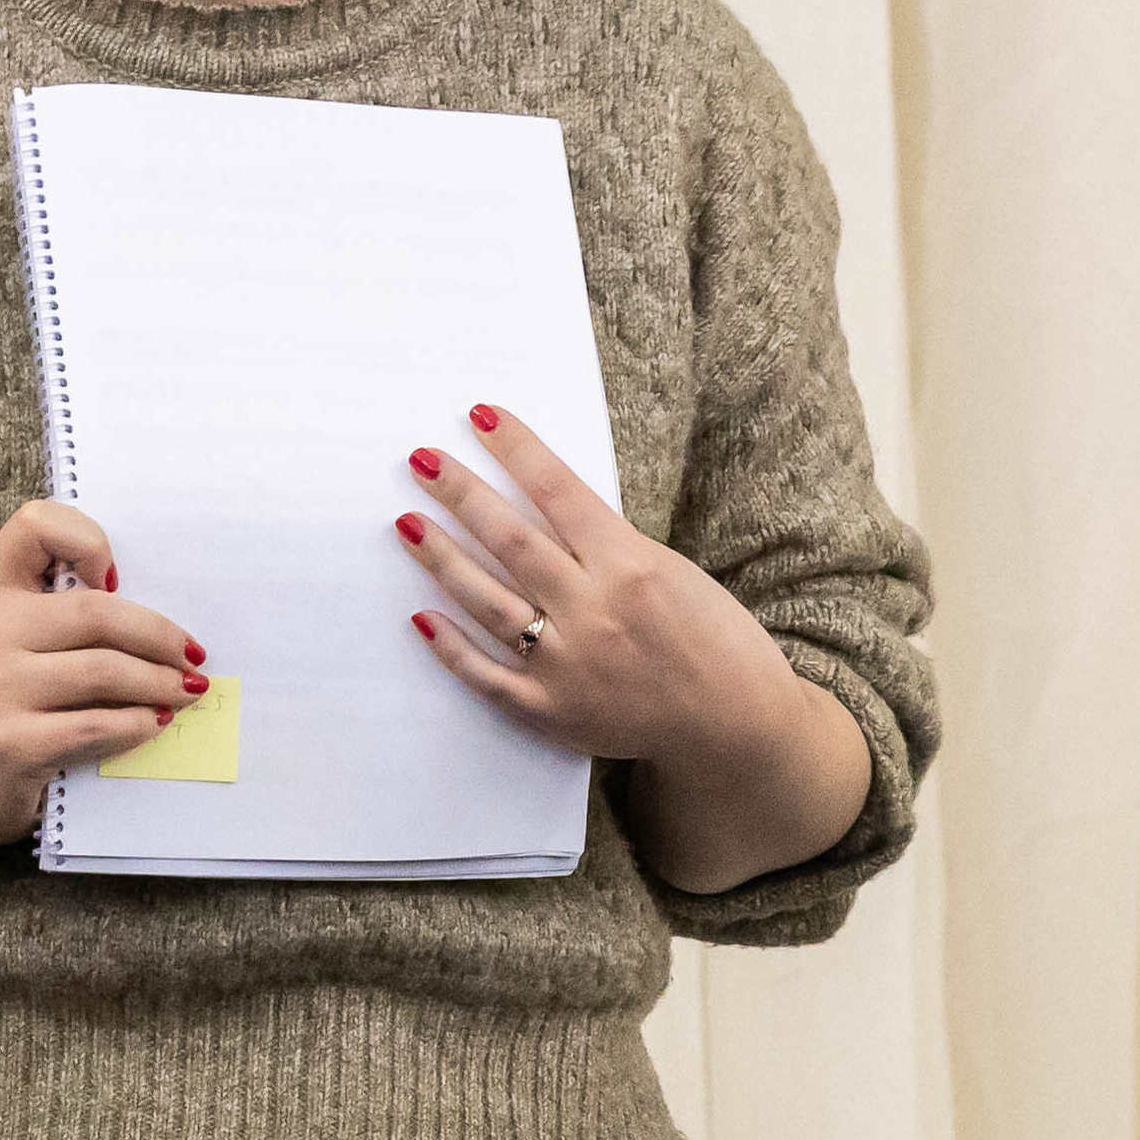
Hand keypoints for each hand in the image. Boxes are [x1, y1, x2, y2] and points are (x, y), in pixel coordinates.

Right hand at [0, 499, 205, 841]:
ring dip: (160, 683)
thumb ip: (69, 607)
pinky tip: (155, 722)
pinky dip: (138, 724)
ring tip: (186, 690)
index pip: (34, 524)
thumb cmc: (16, 690)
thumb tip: (163, 619)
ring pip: (104, 671)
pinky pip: (96, 725)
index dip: (86, 539)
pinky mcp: (12, 742)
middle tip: (192, 656)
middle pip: (97, 612)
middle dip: (159, 636)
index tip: (117, 579)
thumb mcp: (24, 634)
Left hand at [392, 405, 807, 768]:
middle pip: (510, 539)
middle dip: (460, 493)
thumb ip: (609, 544)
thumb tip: (544, 506)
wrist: (733, 724)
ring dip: (442, 558)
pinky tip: (420, 616)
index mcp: (630, 565)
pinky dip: (451, 646)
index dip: (516, 449)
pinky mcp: (552, 711)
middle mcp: (593, 610)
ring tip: (407, 523)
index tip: (481, 416)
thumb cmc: (712, 639)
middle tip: (420, 460)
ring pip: (487, 600)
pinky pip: (487, 676)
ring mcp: (567, 664)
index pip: (558, 490)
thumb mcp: (671, 570)